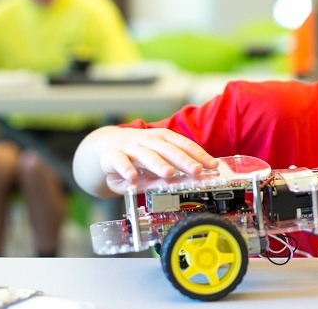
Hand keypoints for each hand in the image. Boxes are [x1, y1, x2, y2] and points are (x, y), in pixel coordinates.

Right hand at [96, 127, 218, 179]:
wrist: (105, 144)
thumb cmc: (137, 153)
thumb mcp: (157, 155)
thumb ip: (172, 165)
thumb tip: (194, 176)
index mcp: (163, 138)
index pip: (184, 144)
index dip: (199, 154)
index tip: (212, 165)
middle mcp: (148, 139)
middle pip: (168, 149)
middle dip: (183, 160)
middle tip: (196, 170)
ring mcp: (130, 147)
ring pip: (146, 155)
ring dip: (158, 164)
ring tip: (169, 173)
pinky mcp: (113, 156)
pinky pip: (120, 162)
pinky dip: (126, 169)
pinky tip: (132, 179)